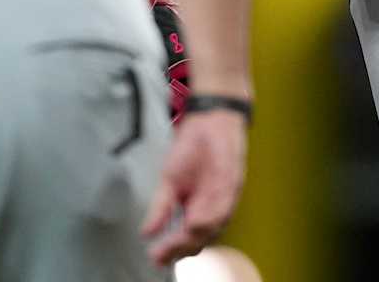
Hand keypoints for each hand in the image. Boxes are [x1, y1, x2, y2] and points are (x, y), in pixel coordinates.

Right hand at [141, 109, 247, 264]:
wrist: (209, 121)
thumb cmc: (192, 151)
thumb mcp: (169, 180)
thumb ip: (160, 208)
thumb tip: (146, 232)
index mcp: (196, 211)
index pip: (185, 239)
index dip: (170, 250)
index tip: (154, 257)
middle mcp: (212, 209)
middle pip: (199, 240)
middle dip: (179, 248)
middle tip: (162, 254)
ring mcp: (224, 198)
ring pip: (213, 227)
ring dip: (193, 237)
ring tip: (176, 243)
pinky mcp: (233, 183)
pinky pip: (224, 205)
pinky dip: (210, 216)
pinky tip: (194, 222)